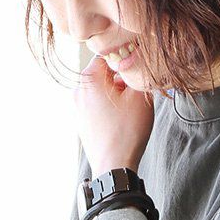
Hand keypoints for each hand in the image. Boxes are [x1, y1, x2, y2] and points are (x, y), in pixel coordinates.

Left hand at [73, 55, 153, 177]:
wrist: (114, 165)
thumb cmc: (127, 131)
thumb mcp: (140, 97)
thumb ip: (137, 75)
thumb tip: (136, 66)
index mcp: (90, 79)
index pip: (109, 55)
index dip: (126, 60)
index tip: (139, 71)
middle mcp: (79, 90)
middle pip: (105, 74)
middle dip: (123, 80)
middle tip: (139, 93)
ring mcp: (79, 107)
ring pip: (103, 90)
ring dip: (119, 95)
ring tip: (133, 110)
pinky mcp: (83, 121)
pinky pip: (99, 105)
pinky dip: (112, 108)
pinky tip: (124, 121)